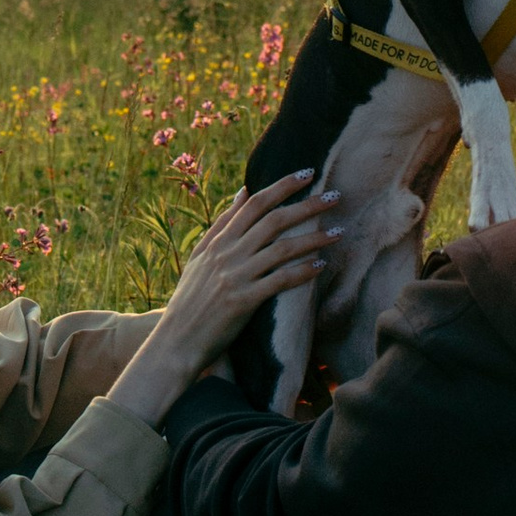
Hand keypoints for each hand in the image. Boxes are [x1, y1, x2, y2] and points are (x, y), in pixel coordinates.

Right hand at [108, 173, 334, 429]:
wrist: (175, 342)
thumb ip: (223, 225)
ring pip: (281, 248)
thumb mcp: (201, 256)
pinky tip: (321, 266)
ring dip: (314, 238)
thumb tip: (243, 192)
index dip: (282, 185)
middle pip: (273, 220)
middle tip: (336, 196)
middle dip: (307, 205)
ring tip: (339, 232)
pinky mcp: (243, 301)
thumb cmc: (190, 300)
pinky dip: (302, 272)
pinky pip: (279, 281)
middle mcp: (227, 254)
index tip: (307, 173)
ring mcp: (235, 276)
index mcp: (218, 241)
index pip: (253, 203)